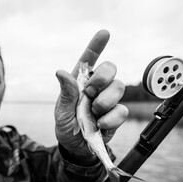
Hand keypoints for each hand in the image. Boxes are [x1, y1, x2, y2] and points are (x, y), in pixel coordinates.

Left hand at [54, 30, 127, 164]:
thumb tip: (61, 72)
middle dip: (101, 78)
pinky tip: (101, 125)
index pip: (89, 60)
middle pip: (110, 68)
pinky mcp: (117, 114)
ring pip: (119, 87)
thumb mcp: (61, 111)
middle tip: (90, 93)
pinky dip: (110, 119)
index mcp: (80, 82)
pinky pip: (122, 110)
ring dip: (104, 101)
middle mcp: (97, 87)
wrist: (77, 148)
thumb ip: (66, 93)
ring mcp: (109, 100)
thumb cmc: (67, 126)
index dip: (96, 45)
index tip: (104, 33)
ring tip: (94, 113)